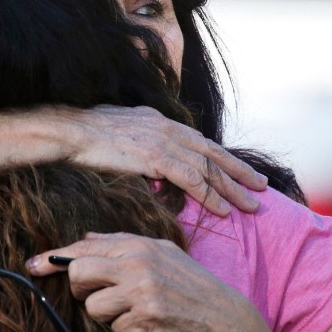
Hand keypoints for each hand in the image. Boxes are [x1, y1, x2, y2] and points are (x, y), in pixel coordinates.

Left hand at [27, 232, 255, 331]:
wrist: (222, 315)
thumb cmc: (188, 282)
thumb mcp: (159, 252)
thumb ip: (120, 244)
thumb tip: (84, 239)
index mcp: (136, 245)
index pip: (83, 248)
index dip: (52, 258)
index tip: (32, 265)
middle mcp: (137, 264)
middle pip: (78, 274)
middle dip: (81, 290)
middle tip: (98, 296)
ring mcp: (141, 291)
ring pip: (93, 307)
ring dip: (105, 315)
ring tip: (128, 311)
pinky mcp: (147, 317)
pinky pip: (115, 329)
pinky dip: (125, 331)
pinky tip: (144, 324)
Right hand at [61, 105, 266, 215]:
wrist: (70, 132)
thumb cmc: (85, 135)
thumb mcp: (118, 130)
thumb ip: (137, 141)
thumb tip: (142, 155)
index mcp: (160, 121)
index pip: (199, 141)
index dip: (222, 157)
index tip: (239, 169)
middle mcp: (168, 129)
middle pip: (213, 153)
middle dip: (239, 171)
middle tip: (261, 186)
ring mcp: (164, 142)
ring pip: (209, 168)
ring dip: (233, 188)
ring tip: (251, 205)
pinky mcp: (156, 158)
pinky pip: (192, 180)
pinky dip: (210, 196)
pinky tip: (224, 210)